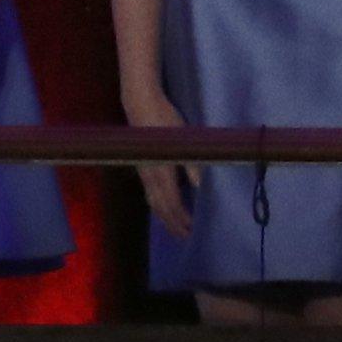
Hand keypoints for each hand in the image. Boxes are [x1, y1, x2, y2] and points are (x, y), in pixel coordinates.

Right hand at [123, 92, 197, 238]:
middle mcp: (150, 175)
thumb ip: (191, 165)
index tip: (194, 230)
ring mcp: (143, 171)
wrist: (140, 104)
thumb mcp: (183, 140)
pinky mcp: (142, 166)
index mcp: (162, 170)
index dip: (182, 218)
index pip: (172, 201)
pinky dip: (157, 205)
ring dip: (164, 217)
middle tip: (185, 238)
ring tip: (174, 229)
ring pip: (152, 201)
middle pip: (160, 206)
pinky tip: (162, 207)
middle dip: (173, 223)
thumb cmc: (165, 119)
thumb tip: (201, 188)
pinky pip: (149, 193)